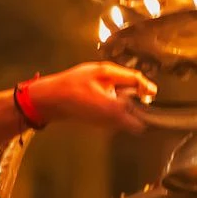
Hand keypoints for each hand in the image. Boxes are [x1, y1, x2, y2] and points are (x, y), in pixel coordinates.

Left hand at [25, 62, 155, 134]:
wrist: (43, 101)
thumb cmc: (72, 98)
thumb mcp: (103, 107)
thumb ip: (123, 116)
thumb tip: (139, 125)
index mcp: (107, 72)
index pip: (133, 77)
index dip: (145, 87)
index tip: (153, 95)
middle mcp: (100, 75)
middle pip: (123, 86)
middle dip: (131, 100)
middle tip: (138, 112)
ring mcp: (89, 83)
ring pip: (111, 95)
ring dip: (117, 108)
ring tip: (119, 121)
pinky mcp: (80, 94)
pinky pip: (99, 102)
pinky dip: (104, 112)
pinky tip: (102, 122)